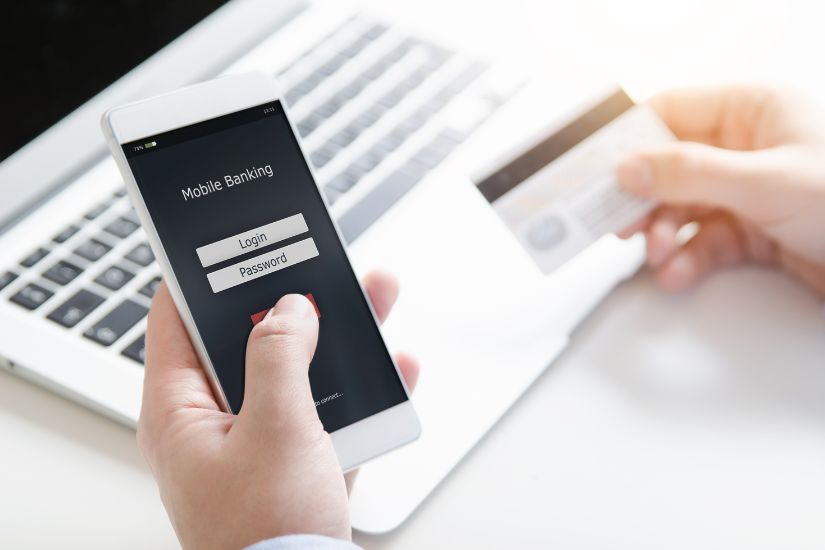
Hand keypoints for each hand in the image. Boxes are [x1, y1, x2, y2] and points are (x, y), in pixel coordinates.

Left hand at [138, 273, 418, 549]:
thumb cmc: (266, 533)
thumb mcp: (276, 427)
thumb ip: (280, 356)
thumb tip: (290, 310)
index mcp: (181, 412)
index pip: (177, 322)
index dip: (201, 278)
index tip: (229, 244)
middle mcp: (214, 425)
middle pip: (249, 342)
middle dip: (292, 304)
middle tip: (318, 267)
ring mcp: (258, 446)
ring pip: (296, 374)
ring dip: (336, 342)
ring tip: (371, 302)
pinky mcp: (296, 467)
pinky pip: (328, 414)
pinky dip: (359, 392)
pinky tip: (393, 370)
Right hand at [617, 85, 824, 293]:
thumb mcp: (767, 181)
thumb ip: (690, 172)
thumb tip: (630, 167)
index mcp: (754, 110)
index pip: (671, 111)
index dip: (630, 139)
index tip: (597, 167)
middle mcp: (748, 147)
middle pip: (669, 165)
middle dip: (643, 198)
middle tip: (614, 220)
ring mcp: (750, 191)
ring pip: (682, 208)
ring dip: (661, 235)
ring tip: (656, 255)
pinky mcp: (754, 231)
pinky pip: (703, 241)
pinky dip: (685, 259)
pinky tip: (678, 272)